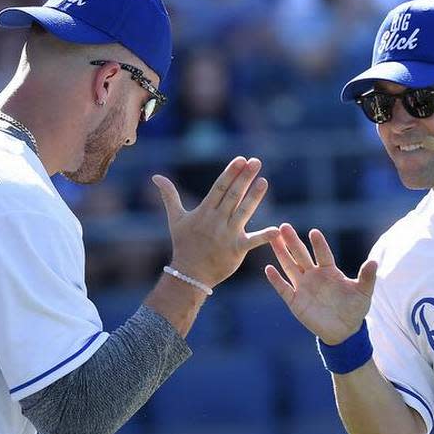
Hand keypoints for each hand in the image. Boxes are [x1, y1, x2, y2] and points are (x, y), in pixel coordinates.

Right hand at [153, 156, 278, 288]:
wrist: (189, 274)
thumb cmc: (183, 244)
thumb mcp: (175, 219)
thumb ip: (169, 196)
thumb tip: (155, 176)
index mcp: (205, 212)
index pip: (219, 187)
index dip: (230, 173)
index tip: (241, 160)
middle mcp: (217, 220)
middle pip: (233, 195)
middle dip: (244, 178)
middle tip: (256, 161)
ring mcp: (227, 235)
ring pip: (243, 212)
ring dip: (254, 197)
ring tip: (264, 181)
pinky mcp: (237, 249)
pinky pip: (253, 241)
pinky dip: (265, 236)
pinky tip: (277, 229)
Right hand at [265, 224, 376, 344]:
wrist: (344, 331)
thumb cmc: (355, 308)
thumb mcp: (363, 293)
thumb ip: (367, 277)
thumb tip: (374, 262)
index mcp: (330, 271)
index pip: (323, 254)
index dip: (319, 244)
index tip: (314, 232)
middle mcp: (314, 275)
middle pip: (301, 255)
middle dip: (293, 242)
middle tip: (283, 226)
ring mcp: (303, 287)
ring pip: (290, 267)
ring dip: (281, 254)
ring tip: (272, 239)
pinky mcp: (295, 301)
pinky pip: (284, 289)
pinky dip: (276, 280)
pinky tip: (268, 268)